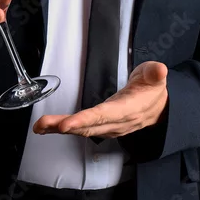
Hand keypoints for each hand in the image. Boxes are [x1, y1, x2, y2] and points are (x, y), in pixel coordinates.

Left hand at [33, 62, 168, 138]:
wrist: (159, 108)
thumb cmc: (152, 89)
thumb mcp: (155, 76)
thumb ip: (154, 73)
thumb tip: (159, 70)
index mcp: (128, 109)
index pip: (104, 115)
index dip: (85, 120)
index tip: (67, 123)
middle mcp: (117, 122)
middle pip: (88, 126)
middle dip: (64, 126)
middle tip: (43, 124)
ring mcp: (109, 127)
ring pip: (82, 130)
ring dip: (60, 129)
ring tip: (40, 126)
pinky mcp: (102, 128)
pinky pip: (82, 130)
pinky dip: (65, 130)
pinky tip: (49, 128)